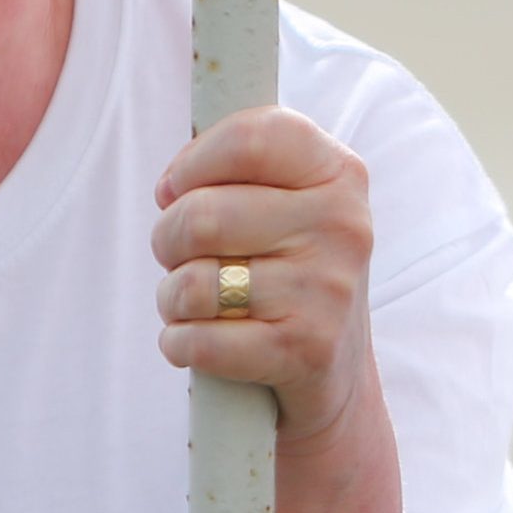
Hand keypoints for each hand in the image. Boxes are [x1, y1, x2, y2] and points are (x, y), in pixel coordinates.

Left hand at [154, 107, 378, 444]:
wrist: (335, 374)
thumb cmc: (287, 273)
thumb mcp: (287, 204)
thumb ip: (239, 169)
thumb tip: (171, 187)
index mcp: (339, 174)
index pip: (250, 139)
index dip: (193, 163)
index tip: (178, 188)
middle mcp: (343, 225)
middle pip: (203, 214)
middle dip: (169, 239)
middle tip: (184, 256)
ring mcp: (328, 290)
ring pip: (193, 283)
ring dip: (173, 298)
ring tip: (197, 303)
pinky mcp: (306, 350)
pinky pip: (199, 341)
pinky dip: (179, 344)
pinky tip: (198, 341)